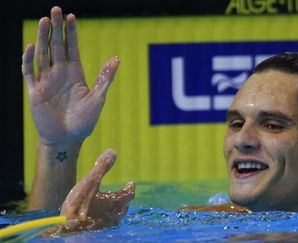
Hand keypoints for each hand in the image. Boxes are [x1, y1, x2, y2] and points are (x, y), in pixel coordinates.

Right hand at [22, 6, 118, 144]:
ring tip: (44, 20)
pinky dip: (29, 60)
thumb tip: (117, 57)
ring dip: (42, 38)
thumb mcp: (98, 98)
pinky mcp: (35, 91)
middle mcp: (60, 73)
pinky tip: (31, 46)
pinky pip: (30, 72)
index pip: (72, 47)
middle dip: (56, 28)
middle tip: (56, 10)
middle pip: (56, 46)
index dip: (71, 33)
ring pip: (43, 54)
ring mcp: (46, 81)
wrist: (68, 139)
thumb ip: (105, 78)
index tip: (71, 16)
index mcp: (75, 73)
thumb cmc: (85, 121)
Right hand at [44, 149, 134, 235]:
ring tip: (116, 206)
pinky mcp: (98, 233)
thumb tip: (112, 151)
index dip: (130, 187)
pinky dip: (108, 218)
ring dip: (118, 209)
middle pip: (124, 206)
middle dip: (125, 198)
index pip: (129, 193)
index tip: (131, 183)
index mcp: (114, 202)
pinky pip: (108, 225)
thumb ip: (101, 167)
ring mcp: (107, 226)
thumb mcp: (89, 182)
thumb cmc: (77, 207)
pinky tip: (101, 219)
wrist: (66, 233)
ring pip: (117, 216)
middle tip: (125, 193)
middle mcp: (114, 215)